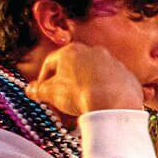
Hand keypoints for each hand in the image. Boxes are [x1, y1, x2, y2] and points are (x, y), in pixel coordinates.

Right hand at [27, 43, 142, 115]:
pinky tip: (99, 105)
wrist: (114, 104)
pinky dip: (104, 94)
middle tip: (60, 101)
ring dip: (85, 88)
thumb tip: (30, 89)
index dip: (43, 79)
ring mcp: (113, 63)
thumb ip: (39, 90)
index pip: (51, 63)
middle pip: (73, 69)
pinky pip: (111, 85)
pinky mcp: (127, 77)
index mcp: (72, 51)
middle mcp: (95, 52)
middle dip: (65, 85)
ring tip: (80, 106)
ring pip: (93, 76)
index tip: (42, 92)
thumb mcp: (51, 93)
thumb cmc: (79, 94)